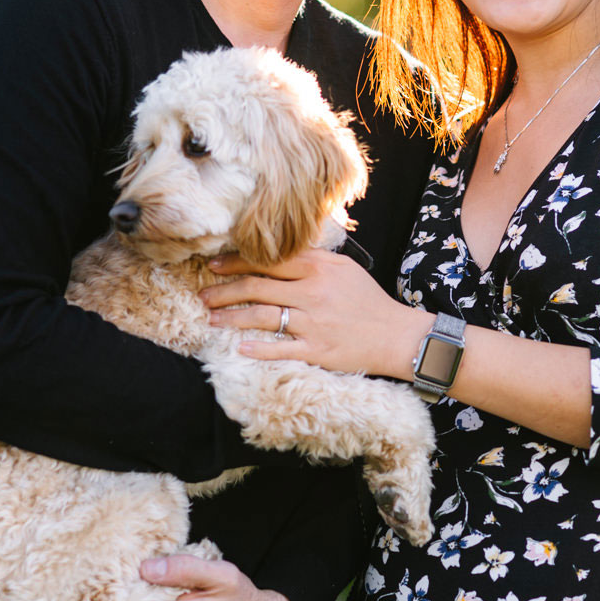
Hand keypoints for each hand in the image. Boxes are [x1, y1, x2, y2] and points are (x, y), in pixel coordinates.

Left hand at [201, 248, 431, 379]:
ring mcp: (314, 323)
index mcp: (318, 269)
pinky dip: (258, 348)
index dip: (236, 262)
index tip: (214, 266)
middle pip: (257, 287)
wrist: (396, 335)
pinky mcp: (318, 350)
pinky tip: (239, 347)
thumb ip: (312, 258)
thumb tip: (280, 250)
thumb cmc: (368, 301)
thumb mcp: (344, 269)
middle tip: (202, 295)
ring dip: (231, 317)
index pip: (268, 261)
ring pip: (262, 316)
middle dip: (224, 291)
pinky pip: (281, 348)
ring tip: (211, 319)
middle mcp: (313, 293)